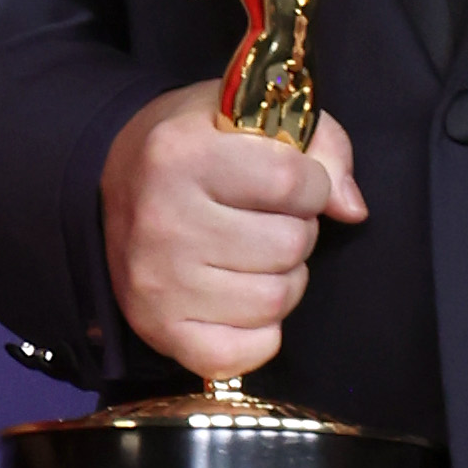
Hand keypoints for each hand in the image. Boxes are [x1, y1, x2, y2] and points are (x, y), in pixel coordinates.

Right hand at [101, 86, 365, 378]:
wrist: (116, 182)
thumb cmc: (198, 145)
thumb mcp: (252, 115)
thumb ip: (319, 144)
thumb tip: (351, 210)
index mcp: (181, 154)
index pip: (293, 182)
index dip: (313, 184)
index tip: (293, 182)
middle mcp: (163, 220)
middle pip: (290, 245)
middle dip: (297, 231)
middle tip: (267, 220)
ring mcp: (158, 283)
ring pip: (276, 300)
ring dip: (283, 280)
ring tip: (255, 257)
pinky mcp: (159, 331)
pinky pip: (247, 352)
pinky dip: (259, 332)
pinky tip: (240, 299)